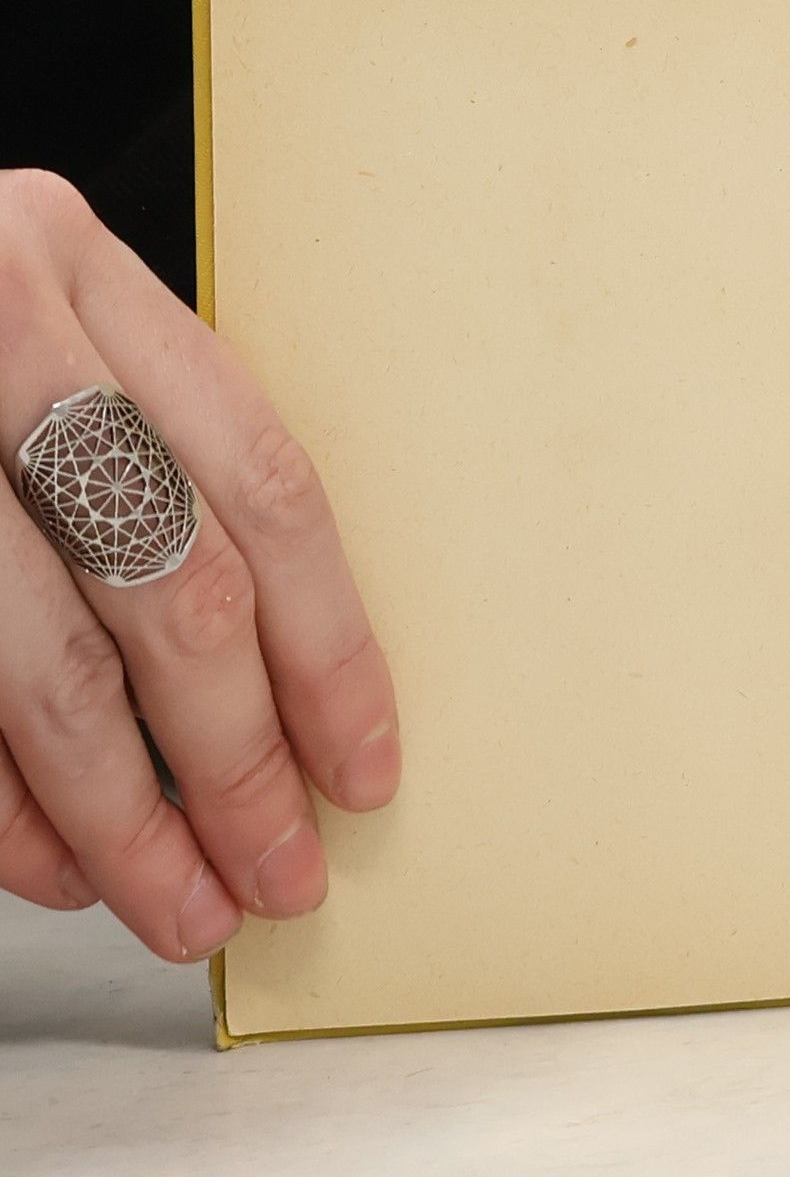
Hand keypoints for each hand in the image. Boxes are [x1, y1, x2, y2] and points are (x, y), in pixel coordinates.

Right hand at [0, 170, 398, 960]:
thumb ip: (156, 456)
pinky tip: (57, 865)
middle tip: (283, 872)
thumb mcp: (51, 336)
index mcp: (80, 271)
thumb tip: (282, 686)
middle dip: (239, 764)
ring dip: (125, 820)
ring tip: (184, 906)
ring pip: (48, 671)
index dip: (331, 649)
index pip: (266, 487)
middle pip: (174, 590)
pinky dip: (3, 805)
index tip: (366, 769)